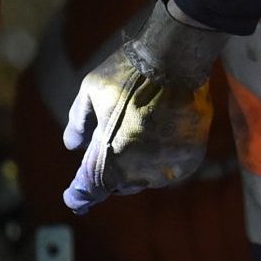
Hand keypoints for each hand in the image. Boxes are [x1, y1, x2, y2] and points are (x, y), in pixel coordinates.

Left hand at [61, 0, 228, 212]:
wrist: (176, 59)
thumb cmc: (127, 72)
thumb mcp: (91, 90)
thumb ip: (78, 121)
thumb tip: (72, 145)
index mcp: (108, 153)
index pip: (89, 188)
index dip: (79, 196)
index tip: (74, 201)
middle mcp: (137, 167)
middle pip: (117, 185)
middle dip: (109, 173)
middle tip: (110, 148)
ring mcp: (165, 165)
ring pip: (143, 180)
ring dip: (135, 168)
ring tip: (137, 136)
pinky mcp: (188, 160)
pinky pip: (168, 172)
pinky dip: (159, 162)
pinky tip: (157, 139)